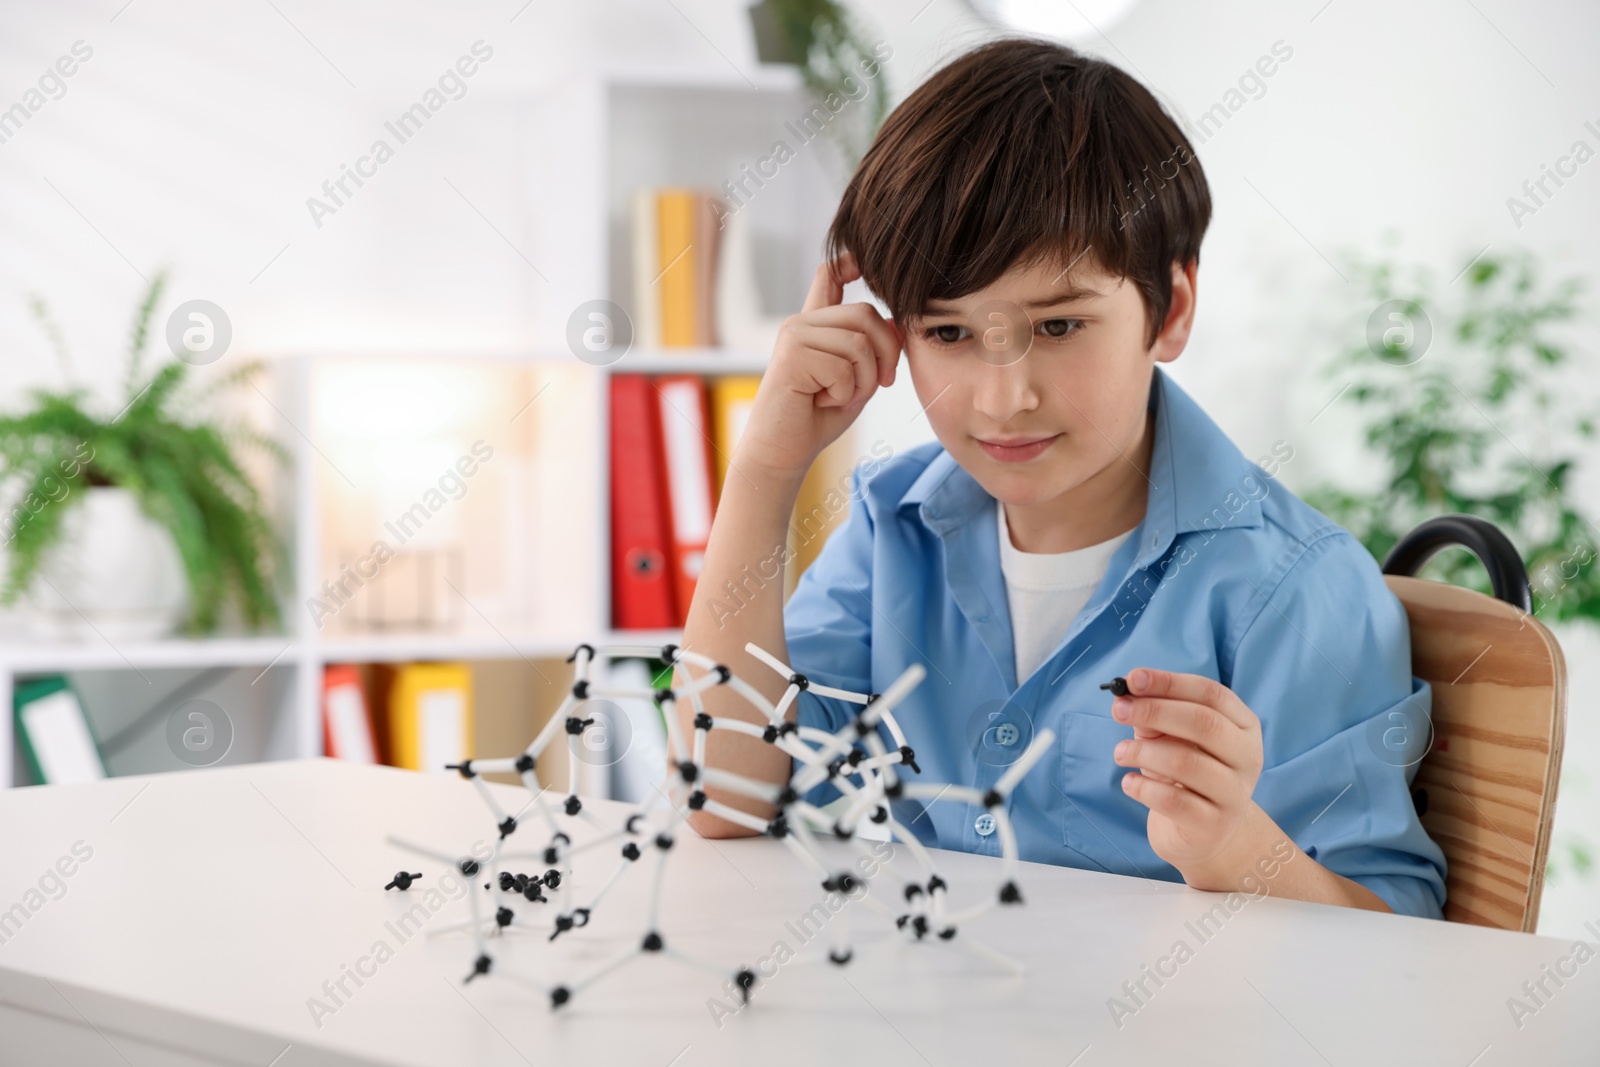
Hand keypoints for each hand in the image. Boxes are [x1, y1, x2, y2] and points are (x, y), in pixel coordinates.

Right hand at [732, 253, 901, 479]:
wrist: (782, 451)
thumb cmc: (817, 417)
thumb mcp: (856, 379)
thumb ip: (872, 351)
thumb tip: (895, 321)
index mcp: (814, 324)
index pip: (829, 276)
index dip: (850, 260)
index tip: (863, 260)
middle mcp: (801, 323)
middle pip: (866, 314)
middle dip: (886, 354)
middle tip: (882, 384)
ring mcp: (794, 337)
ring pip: (859, 344)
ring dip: (864, 381)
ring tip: (841, 397)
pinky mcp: (791, 357)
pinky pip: (843, 368)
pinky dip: (845, 394)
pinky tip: (822, 402)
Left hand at [1110, 667, 1268, 886]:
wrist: (1204, 832)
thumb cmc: (1186, 773)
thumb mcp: (1173, 737)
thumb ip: (1156, 715)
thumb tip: (1128, 697)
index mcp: (1244, 726)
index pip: (1211, 694)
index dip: (1170, 683)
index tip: (1133, 679)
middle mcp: (1247, 757)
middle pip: (1204, 723)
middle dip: (1154, 711)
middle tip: (1118, 710)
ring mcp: (1235, 794)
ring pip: (1186, 762)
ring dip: (1142, 751)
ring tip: (1120, 752)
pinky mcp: (1213, 825)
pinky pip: (1173, 801)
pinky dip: (1142, 787)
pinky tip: (1128, 782)